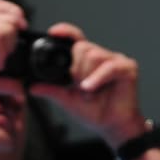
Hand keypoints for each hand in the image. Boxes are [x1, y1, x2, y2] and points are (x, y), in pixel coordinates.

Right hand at [0, 0, 28, 105]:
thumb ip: (4, 83)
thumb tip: (20, 88)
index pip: (3, 10)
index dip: (15, 22)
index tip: (15, 46)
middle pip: (7, 9)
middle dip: (15, 32)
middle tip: (6, 54)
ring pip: (8, 23)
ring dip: (9, 46)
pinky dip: (1, 51)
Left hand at [29, 23, 145, 145]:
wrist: (112, 127)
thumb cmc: (95, 112)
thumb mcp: (67, 100)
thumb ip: (51, 90)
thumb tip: (31, 87)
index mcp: (87, 60)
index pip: (75, 38)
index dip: (65, 31)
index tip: (52, 32)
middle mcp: (101, 56)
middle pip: (82, 47)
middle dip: (76, 70)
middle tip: (78, 88)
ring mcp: (115, 60)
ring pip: (94, 55)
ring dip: (87, 77)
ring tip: (89, 95)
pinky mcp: (127, 68)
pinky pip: (109, 67)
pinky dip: (98, 78)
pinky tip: (90, 89)